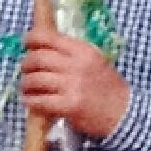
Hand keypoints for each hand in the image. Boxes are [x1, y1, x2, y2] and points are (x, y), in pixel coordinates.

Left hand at [20, 24, 130, 139]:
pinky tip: (30, 101)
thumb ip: (72, 54)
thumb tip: (42, 50)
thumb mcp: (95, 61)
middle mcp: (76, 65)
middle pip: (37, 58)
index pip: (48, 37)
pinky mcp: (69, 106)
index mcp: (82, 50)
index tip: (26, 45)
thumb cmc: (108, 87)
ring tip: (27, 88)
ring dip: (26, 84)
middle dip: (26, 64)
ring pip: (35, 80)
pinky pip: (39, 101)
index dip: (31, 39)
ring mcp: (72, 86)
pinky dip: (30, 100)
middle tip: (26, 71)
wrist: (124, 113)